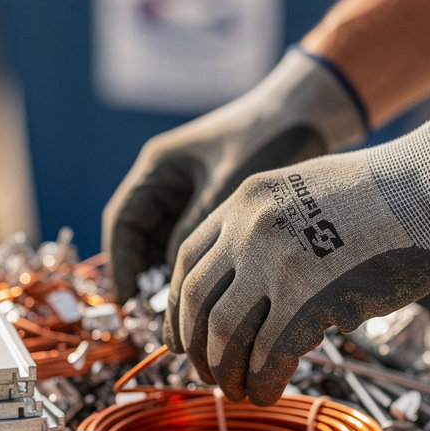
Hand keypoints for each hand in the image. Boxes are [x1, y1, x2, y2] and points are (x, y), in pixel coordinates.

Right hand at [103, 47, 365, 301]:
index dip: (121, 264)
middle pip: (139, 239)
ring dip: (171, 277)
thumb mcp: (228, 187)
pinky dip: (195, 270)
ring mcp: (187, 195)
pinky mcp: (210, 207)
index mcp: (158, 167)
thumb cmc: (268, 137)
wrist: (308, 113)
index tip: (128, 300)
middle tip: (157, 317)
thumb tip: (177, 282)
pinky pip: (191, 246)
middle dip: (145, 278)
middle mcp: (165, 182)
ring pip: (164, 247)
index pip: (122, 222)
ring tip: (184, 314)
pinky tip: (206, 296)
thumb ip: (196, 230)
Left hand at [165, 104, 429, 404]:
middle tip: (206, 373)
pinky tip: (267, 393)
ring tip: (236, 389)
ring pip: (224, 333)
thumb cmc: (379, 198)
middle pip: (197, 301)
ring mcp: (275, 264)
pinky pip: (268, 355)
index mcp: (242, 203)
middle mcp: (248, 230)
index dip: (177, 307)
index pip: (185, 262)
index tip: (180, 337)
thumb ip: (262, 234)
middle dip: (196, 347)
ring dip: (225, 371)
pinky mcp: (308, 299)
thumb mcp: (299, 194)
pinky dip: (262, 382)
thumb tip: (242, 296)